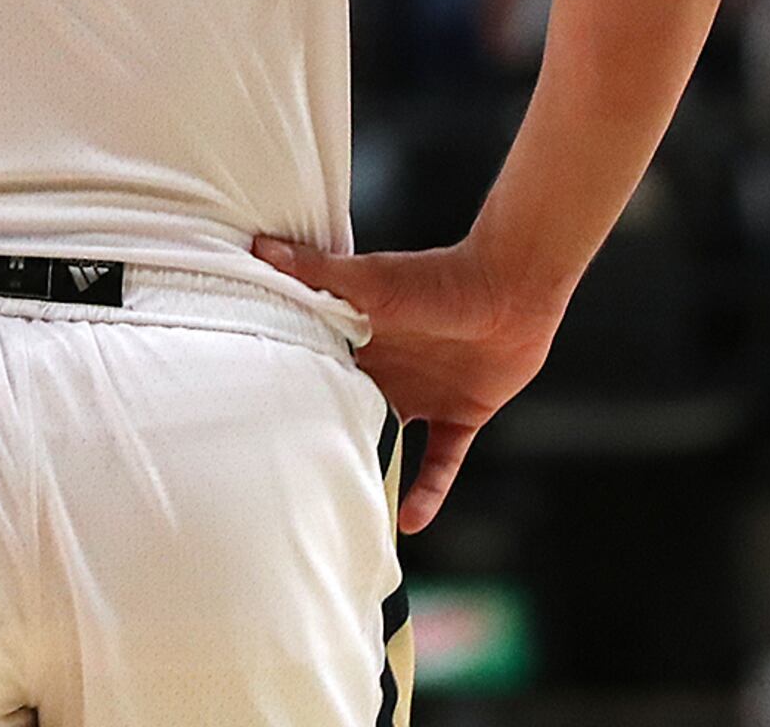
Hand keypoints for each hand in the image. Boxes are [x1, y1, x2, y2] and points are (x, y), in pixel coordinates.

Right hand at [255, 235, 563, 531]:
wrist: (513, 288)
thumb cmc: (437, 277)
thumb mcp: (369, 280)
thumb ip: (316, 271)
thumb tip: (257, 247)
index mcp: (359, 339)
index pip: (316, 369)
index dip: (290, 390)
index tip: (256, 417)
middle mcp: (388, 371)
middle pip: (348, 411)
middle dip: (322, 439)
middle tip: (288, 475)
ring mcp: (424, 396)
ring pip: (389, 444)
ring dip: (372, 472)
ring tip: (343, 507)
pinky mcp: (461, 416)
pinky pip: (441, 462)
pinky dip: (429, 492)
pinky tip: (411, 524)